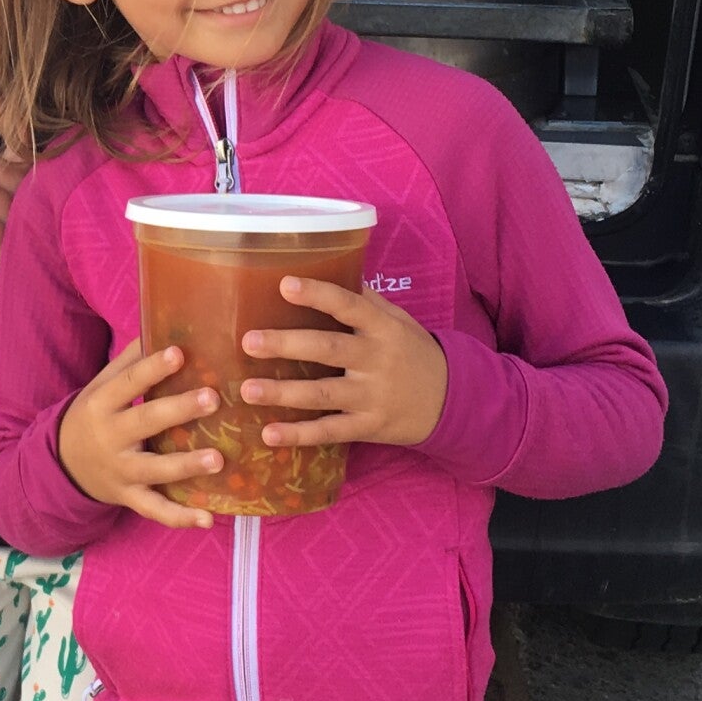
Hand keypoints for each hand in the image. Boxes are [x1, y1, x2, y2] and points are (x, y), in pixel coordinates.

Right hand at [58, 338, 229, 529]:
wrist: (61, 465)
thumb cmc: (94, 416)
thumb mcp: (101, 386)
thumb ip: (130, 361)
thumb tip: (165, 323)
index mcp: (101, 404)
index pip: (128, 382)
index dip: (153, 368)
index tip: (180, 353)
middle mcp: (109, 438)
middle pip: (145, 422)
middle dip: (179, 410)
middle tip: (213, 398)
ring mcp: (120, 471)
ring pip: (154, 470)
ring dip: (186, 466)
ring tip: (218, 459)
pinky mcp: (129, 497)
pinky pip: (155, 509)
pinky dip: (180, 517)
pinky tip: (208, 518)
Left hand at [243, 278, 448, 448]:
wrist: (453, 400)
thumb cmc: (413, 351)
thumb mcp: (399, 320)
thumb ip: (365, 299)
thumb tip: (329, 265)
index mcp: (382, 328)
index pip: (349, 306)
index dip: (318, 294)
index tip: (285, 285)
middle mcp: (376, 360)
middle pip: (328, 349)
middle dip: (287, 345)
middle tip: (249, 341)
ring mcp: (372, 396)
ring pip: (323, 393)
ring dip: (284, 393)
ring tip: (248, 390)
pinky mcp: (368, 427)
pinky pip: (330, 431)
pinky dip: (300, 435)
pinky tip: (269, 433)